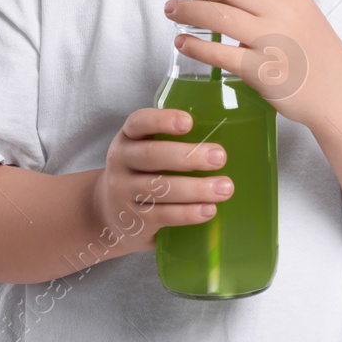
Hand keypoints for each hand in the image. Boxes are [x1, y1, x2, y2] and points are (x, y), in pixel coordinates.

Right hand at [88, 107, 235, 255]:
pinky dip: (187, 213)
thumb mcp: (146, 151)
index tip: (189, 122)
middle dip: (188, 156)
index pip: (139, 122)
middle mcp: (121, 162)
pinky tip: (209, 210)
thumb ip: (174, 142)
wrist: (108, 215)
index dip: (162, 120)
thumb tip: (233, 136)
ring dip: (195, 188)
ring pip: (159, 188)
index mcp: (128, 138)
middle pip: (152, 155)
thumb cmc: (142, 174)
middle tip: (220, 156)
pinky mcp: (133, 221)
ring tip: (225, 188)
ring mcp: (123, 193)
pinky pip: (162, 215)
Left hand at [163, 0, 341, 130]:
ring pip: (217, 16)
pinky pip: (219, 53)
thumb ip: (268, 4)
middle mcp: (281, 11)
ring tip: (174, 17)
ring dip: (188, 13)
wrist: (339, 93)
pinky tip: (184, 44)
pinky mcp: (262, 70)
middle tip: (177, 2)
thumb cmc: (317, 57)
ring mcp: (272, 40)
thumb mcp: (300, 16)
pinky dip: (195, 45)